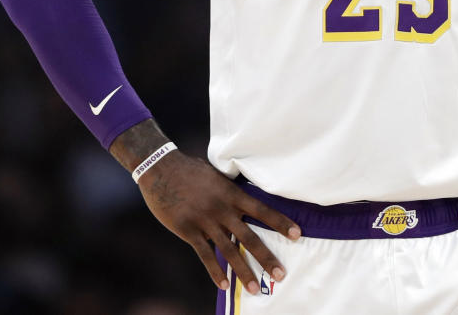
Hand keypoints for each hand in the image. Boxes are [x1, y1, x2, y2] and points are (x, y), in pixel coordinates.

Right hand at [137, 150, 301, 293]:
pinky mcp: (188, 230)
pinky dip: (215, 270)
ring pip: (229, 250)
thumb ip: (230, 190)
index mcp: (231, 193)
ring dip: (243, 271)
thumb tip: (244, 195)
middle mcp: (222, 208)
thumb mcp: (216, 175)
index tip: (297, 234)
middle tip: (282, 274)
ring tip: (255, 288)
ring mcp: (205, 220)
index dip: (280, 222)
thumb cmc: (189, 169)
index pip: (262, 210)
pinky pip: (205, 254)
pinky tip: (224, 285)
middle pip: (250, 236)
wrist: (160, 168)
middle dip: (266, 257)